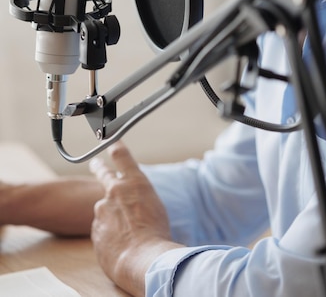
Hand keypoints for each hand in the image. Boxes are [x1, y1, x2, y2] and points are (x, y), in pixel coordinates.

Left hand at [90, 141, 181, 296]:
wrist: (142, 258)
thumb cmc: (156, 233)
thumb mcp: (155, 206)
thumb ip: (139, 198)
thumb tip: (132, 202)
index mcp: (134, 182)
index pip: (122, 156)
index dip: (115, 145)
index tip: (110, 140)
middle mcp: (115, 191)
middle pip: (104, 173)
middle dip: (99, 167)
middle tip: (96, 164)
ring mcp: (102, 210)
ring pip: (105, 209)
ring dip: (111, 216)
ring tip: (126, 232)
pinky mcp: (95, 228)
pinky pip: (102, 228)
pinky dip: (109, 234)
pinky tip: (120, 244)